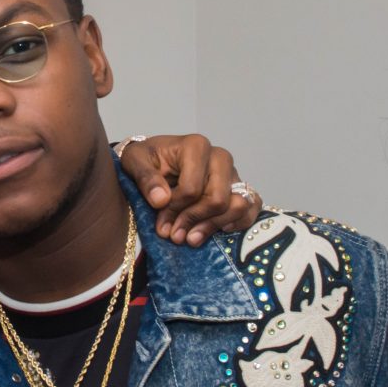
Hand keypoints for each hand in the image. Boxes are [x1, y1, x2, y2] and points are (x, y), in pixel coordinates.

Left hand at [118, 134, 260, 244]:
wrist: (156, 159)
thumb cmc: (147, 159)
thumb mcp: (135, 162)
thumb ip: (145, 178)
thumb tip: (161, 200)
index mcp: (196, 146)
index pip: (192, 188)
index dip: (175, 210)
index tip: (160, 223)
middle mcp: (219, 157)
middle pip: (217, 199)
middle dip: (193, 221)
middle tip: (174, 235)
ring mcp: (233, 174)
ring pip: (238, 205)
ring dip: (213, 226)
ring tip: (191, 239)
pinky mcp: (240, 188)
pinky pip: (252, 207)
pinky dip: (239, 223)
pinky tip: (218, 231)